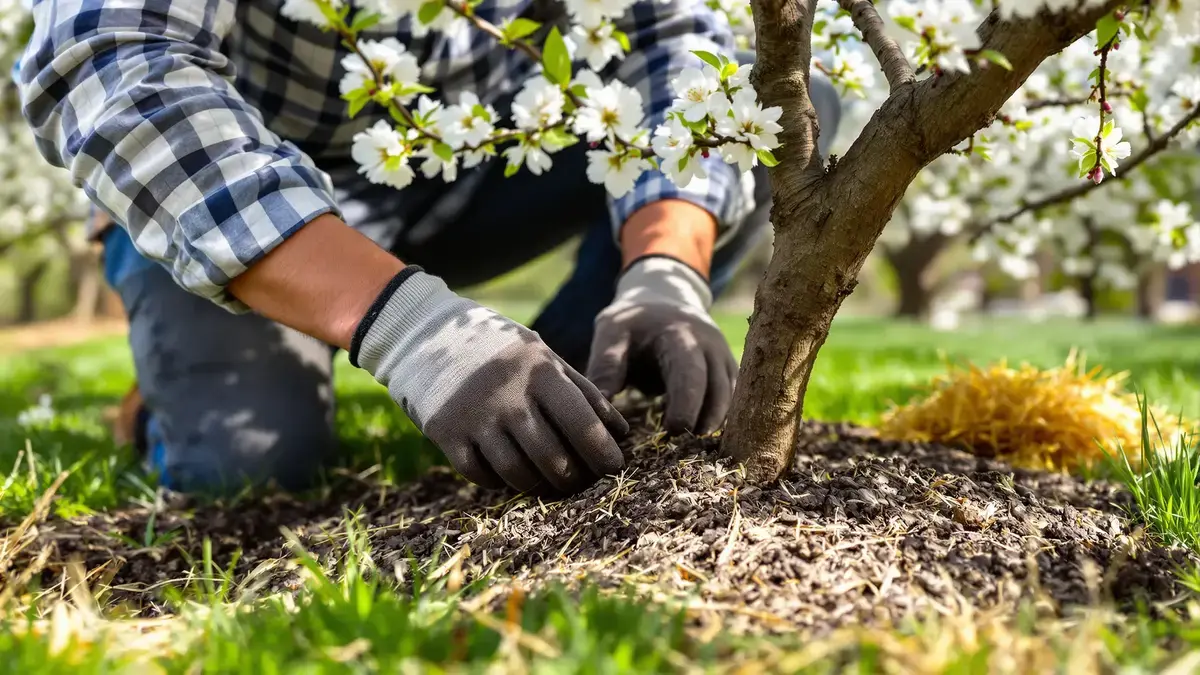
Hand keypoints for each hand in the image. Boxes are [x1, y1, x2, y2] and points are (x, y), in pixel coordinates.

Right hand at [353, 269, 628, 494]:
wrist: (427, 335)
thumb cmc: (501, 350)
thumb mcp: (545, 357)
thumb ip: (584, 392)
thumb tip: (621, 433)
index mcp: (539, 372)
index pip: (581, 424)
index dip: (603, 453)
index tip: (615, 467)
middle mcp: (508, 397)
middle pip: (552, 459)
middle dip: (573, 478)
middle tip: (581, 481)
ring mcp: (475, 418)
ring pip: (517, 474)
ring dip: (539, 486)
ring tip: (550, 482)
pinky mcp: (446, 434)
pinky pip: (481, 476)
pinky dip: (501, 482)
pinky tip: (511, 474)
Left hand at [587, 256, 737, 434]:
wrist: (662, 300)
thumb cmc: (633, 322)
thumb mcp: (612, 332)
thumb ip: (606, 364)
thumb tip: (601, 407)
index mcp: (680, 334)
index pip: (690, 370)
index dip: (686, 402)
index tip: (674, 429)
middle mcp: (710, 345)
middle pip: (720, 386)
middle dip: (707, 417)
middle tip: (687, 444)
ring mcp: (723, 357)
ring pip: (732, 395)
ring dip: (717, 422)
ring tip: (696, 448)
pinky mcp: (728, 370)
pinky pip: (734, 398)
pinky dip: (723, 419)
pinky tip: (705, 440)